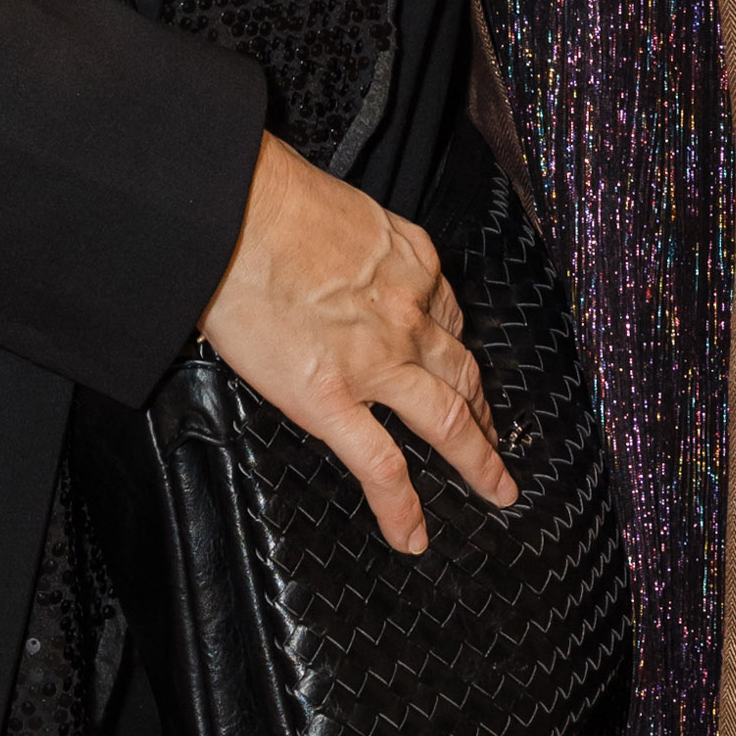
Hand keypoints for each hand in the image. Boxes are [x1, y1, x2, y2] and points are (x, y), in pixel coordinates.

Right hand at [200, 134, 516, 554]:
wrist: (238, 213)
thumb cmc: (272, 200)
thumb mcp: (341, 213)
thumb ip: (359, 250)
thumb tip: (342, 264)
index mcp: (412, 264)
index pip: (447, 316)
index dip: (457, 348)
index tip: (461, 366)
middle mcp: (408, 316)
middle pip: (462, 372)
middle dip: (484, 409)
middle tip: (497, 439)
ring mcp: (375, 362)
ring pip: (446, 421)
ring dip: (478, 459)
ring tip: (495, 488)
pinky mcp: (332, 398)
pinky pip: (379, 465)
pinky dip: (401, 507)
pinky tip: (413, 535)